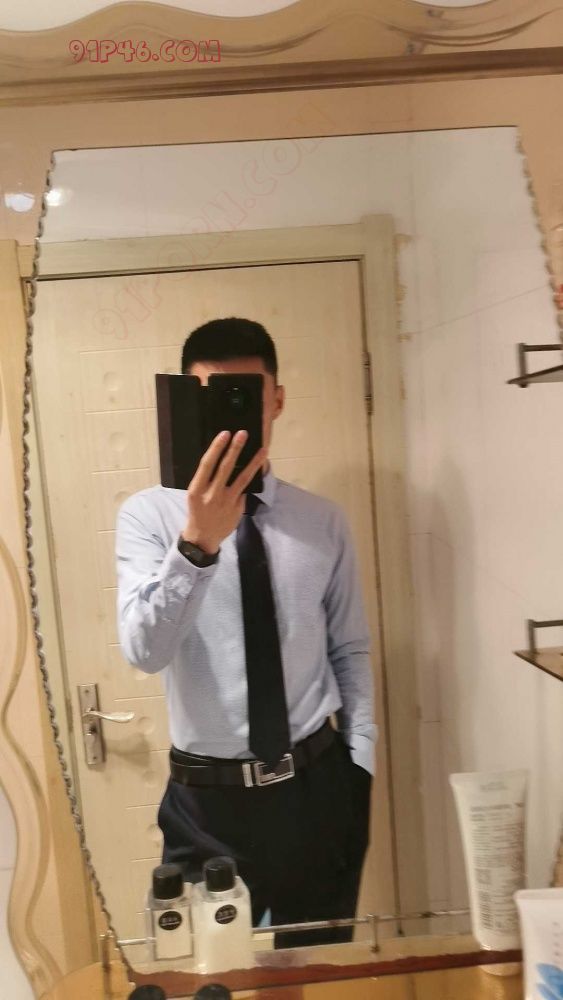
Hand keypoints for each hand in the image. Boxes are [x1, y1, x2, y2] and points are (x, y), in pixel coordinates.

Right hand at [182, 430, 266, 553]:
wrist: (203, 537)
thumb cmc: (198, 510)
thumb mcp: (195, 494)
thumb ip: (206, 479)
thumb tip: (222, 456)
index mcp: (197, 489)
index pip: (207, 464)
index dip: (216, 448)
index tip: (225, 434)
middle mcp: (212, 494)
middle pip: (225, 468)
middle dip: (235, 449)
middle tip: (243, 434)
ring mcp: (227, 502)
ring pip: (243, 478)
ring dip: (254, 463)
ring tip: (263, 450)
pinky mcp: (238, 508)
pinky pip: (246, 489)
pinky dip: (253, 477)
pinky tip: (260, 467)